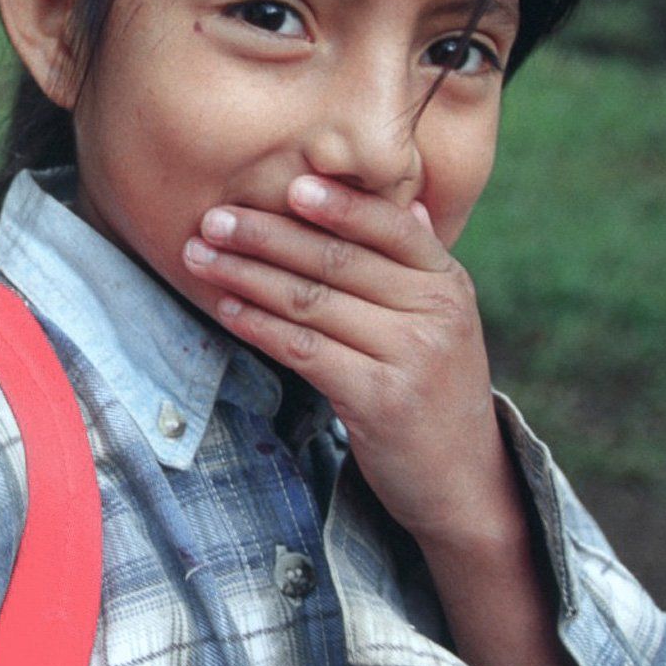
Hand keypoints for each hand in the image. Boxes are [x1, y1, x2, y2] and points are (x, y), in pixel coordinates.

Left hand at [180, 174, 520, 549]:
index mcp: (448, 282)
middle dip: (266, 235)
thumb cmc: (437, 388)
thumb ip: (420, 265)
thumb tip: (409, 203)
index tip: (288, 185)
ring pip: (312, 302)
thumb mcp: (446, 321)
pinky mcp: (379, 400)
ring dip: (246, 276)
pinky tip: (227, 309)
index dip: (339, 205)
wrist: (464, 480)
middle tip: (213, 220)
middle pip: (336, 261)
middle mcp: (435, 312)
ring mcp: (410, 357)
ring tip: (200, 258)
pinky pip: (304, 350)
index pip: (389, 227)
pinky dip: (259, 326)